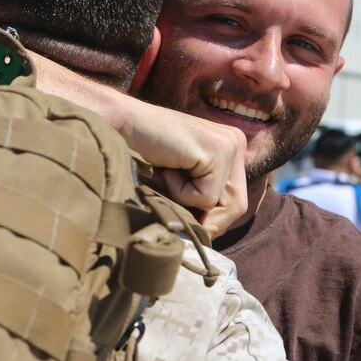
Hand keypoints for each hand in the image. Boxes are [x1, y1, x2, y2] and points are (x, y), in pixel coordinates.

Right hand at [120, 104, 247, 237]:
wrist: (124, 125)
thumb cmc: (145, 153)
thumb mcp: (182, 177)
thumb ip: (201, 196)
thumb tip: (211, 236)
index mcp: (231, 148)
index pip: (236, 200)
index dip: (212, 219)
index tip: (187, 220)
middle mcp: (236, 143)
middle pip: (237, 205)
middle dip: (207, 219)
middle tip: (177, 207)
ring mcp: (230, 146)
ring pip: (224, 204)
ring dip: (190, 202)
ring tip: (169, 178)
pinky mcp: (218, 151)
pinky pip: (206, 196)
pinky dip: (181, 192)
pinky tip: (167, 169)